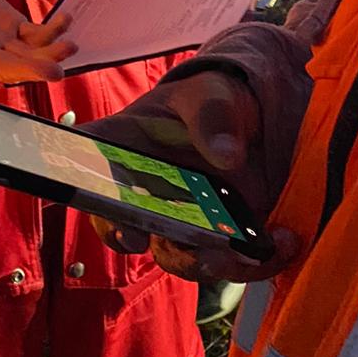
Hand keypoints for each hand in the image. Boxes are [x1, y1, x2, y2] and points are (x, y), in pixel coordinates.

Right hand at [88, 68, 299, 283]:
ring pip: (175, 256)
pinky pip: (226, 263)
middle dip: (127, 236)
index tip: (81, 187)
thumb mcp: (211, 93)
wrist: (254, 117)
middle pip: (119, 225)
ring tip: (233, 251)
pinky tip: (281, 242)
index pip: (81, 166)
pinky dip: (254, 262)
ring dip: (200, 260)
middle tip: (138, 237)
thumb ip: (213, 115)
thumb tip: (225, 156)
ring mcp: (178, 220)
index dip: (76, 186)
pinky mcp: (218, 237)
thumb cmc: (214, 97)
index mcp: (122, 148)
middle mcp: (140, 193)